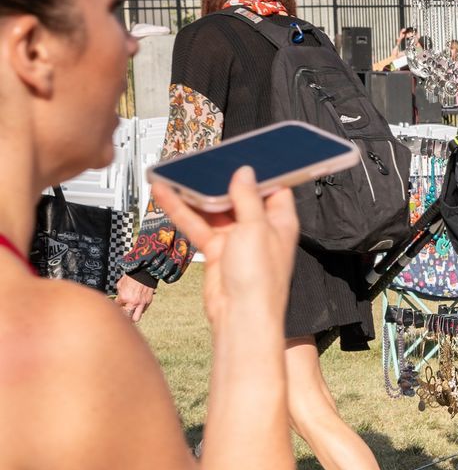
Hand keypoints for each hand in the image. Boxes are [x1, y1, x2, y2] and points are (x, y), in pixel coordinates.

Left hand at [114, 275, 154, 322]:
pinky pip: (143, 310)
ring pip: (136, 317)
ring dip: (132, 316)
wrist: (144, 272)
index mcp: (124, 298)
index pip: (117, 307)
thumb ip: (119, 294)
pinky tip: (137, 305)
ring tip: (130, 313)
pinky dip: (140, 309)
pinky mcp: (148, 302)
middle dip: (124, 316)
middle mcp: (133, 303)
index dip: (115, 307)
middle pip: (127, 317)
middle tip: (122, 313)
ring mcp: (141, 303)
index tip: (115, 306)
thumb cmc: (131, 277)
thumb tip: (118, 299)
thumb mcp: (120, 285)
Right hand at [153, 167, 297, 334]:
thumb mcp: (255, 228)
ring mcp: (237, 238)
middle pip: (237, 195)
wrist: (240, 315)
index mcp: (280, 220)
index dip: (257, 171)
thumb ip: (247, 198)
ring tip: (175, 172)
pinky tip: (166, 193)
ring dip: (194, 192)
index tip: (241, 154)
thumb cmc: (260, 280)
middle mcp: (259, 228)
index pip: (272, 187)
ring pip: (212, 208)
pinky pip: (197, 223)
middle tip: (201, 160)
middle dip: (219, 179)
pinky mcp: (217, 249)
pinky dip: (181, 209)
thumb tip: (245, 174)